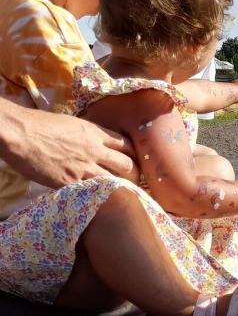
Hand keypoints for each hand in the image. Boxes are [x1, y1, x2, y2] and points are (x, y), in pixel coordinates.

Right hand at [0, 108, 135, 187]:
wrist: (19, 134)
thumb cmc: (40, 124)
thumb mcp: (73, 124)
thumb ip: (88, 135)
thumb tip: (95, 144)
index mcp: (96, 133)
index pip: (127, 145)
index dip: (133, 154)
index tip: (133, 160)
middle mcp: (95, 150)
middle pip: (127, 165)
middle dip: (132, 173)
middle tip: (130, 180)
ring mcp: (83, 168)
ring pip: (114, 181)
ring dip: (119, 188)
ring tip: (119, 193)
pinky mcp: (69, 182)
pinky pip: (90, 192)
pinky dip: (96, 196)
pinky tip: (97, 199)